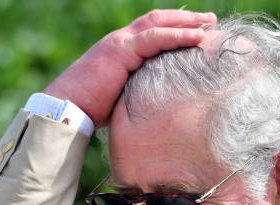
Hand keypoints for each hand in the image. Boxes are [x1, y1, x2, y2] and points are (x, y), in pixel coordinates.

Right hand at [44, 9, 216, 125]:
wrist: (68, 108)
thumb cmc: (92, 109)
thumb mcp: (123, 96)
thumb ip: (140, 91)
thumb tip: (160, 105)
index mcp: (122, 50)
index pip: (153, 32)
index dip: (176, 29)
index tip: (199, 31)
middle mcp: (122, 41)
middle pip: (159, 21)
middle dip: (187, 19)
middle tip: (211, 21)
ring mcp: (120, 43)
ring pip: (159, 23)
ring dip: (186, 22)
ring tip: (209, 24)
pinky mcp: (121, 50)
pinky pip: (154, 38)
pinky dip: (177, 35)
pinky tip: (196, 36)